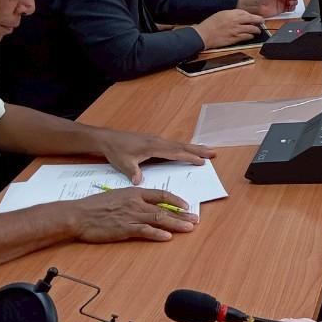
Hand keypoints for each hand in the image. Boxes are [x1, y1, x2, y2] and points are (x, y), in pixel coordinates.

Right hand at [69, 187, 197, 242]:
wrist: (78, 215)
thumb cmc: (94, 206)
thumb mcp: (117, 196)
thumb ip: (133, 200)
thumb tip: (146, 205)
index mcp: (135, 192)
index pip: (161, 194)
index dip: (176, 200)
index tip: (186, 205)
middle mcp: (136, 202)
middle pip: (164, 209)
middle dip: (182, 214)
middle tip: (195, 219)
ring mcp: (131, 215)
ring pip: (159, 219)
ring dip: (176, 224)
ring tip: (189, 228)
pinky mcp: (124, 228)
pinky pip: (145, 231)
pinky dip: (158, 234)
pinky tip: (168, 237)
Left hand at [95, 128, 215, 183]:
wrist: (108, 139)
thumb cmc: (116, 151)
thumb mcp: (124, 163)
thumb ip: (133, 172)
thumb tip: (139, 182)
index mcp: (154, 147)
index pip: (175, 152)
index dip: (189, 157)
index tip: (202, 161)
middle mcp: (159, 142)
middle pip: (182, 146)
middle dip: (198, 150)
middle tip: (213, 153)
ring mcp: (157, 140)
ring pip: (179, 144)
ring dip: (193, 147)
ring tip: (207, 150)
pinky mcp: (155, 141)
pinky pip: (174, 144)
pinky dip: (184, 147)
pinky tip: (188, 149)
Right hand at [193, 9, 263, 49]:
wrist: (204, 35)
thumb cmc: (210, 24)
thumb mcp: (221, 14)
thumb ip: (231, 14)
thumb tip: (240, 15)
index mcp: (232, 13)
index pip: (246, 13)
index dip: (252, 15)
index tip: (254, 16)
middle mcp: (236, 21)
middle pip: (253, 19)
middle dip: (259, 20)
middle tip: (262, 21)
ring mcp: (236, 30)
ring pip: (252, 29)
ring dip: (257, 30)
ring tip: (258, 30)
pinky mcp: (235, 39)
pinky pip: (247, 37)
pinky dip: (250, 36)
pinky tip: (251, 36)